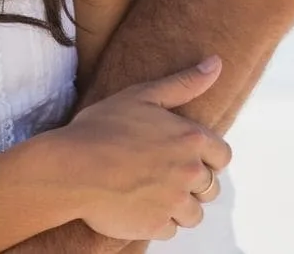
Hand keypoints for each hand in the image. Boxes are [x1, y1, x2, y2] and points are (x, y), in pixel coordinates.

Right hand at [54, 56, 231, 241]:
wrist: (71, 167)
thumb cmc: (103, 127)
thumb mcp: (144, 95)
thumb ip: (184, 83)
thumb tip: (216, 63)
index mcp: (191, 138)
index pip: (223, 157)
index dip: (208, 158)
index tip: (186, 158)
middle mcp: (189, 171)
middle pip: (211, 188)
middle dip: (194, 185)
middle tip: (165, 177)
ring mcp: (173, 201)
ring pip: (193, 214)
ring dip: (178, 207)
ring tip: (153, 195)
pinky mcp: (155, 225)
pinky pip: (170, 230)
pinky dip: (158, 223)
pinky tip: (139, 208)